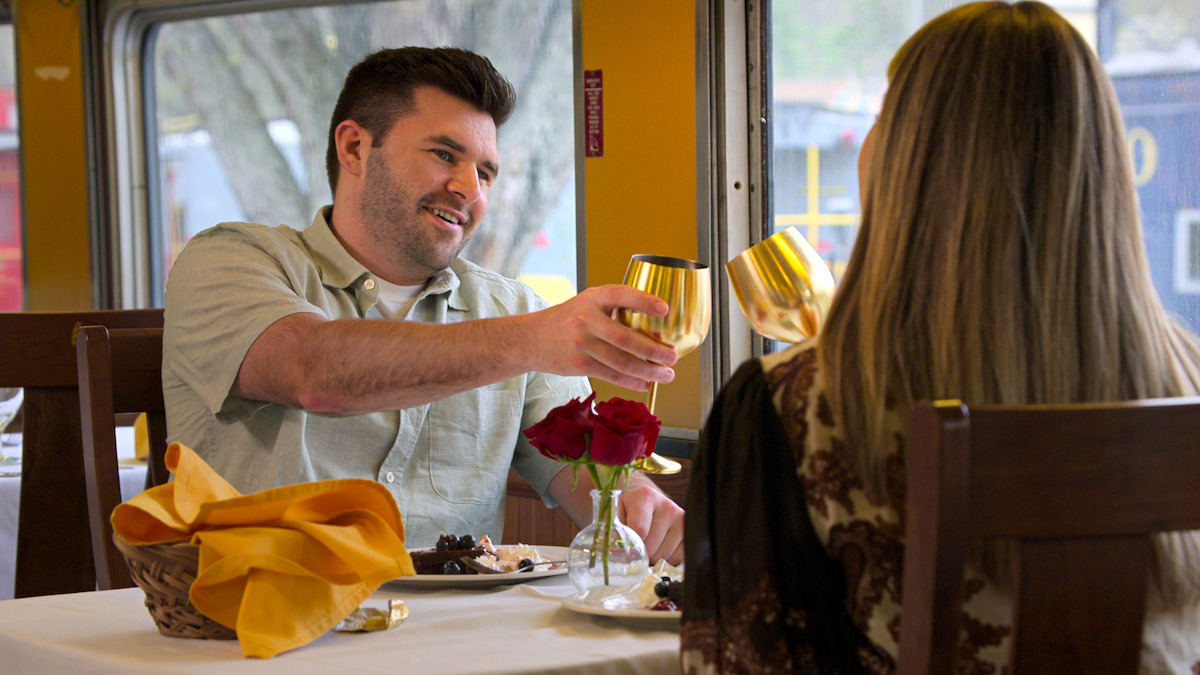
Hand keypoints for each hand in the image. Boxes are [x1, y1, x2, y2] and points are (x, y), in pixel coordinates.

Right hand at [527, 285, 679, 390]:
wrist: (530, 339)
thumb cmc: (566, 320)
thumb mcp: (586, 303)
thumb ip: (613, 308)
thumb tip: (653, 322)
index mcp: (592, 298)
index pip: (621, 295)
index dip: (643, 301)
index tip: (664, 309)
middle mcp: (586, 320)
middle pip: (625, 338)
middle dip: (653, 350)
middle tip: (673, 356)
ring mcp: (581, 344)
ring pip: (621, 362)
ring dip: (648, 371)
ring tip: (666, 375)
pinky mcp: (579, 365)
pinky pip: (611, 375)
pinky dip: (632, 381)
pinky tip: (646, 383)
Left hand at [619, 484, 683, 564]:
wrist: (647, 503)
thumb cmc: (628, 511)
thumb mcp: (615, 515)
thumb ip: (612, 531)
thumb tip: (615, 555)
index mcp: (646, 496)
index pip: (639, 530)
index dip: (630, 544)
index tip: (625, 545)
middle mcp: (667, 506)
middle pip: (651, 546)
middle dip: (641, 552)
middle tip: (635, 544)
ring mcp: (681, 519)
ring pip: (663, 555)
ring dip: (653, 558)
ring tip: (647, 544)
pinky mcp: (689, 532)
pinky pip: (677, 559)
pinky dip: (665, 560)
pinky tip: (659, 548)